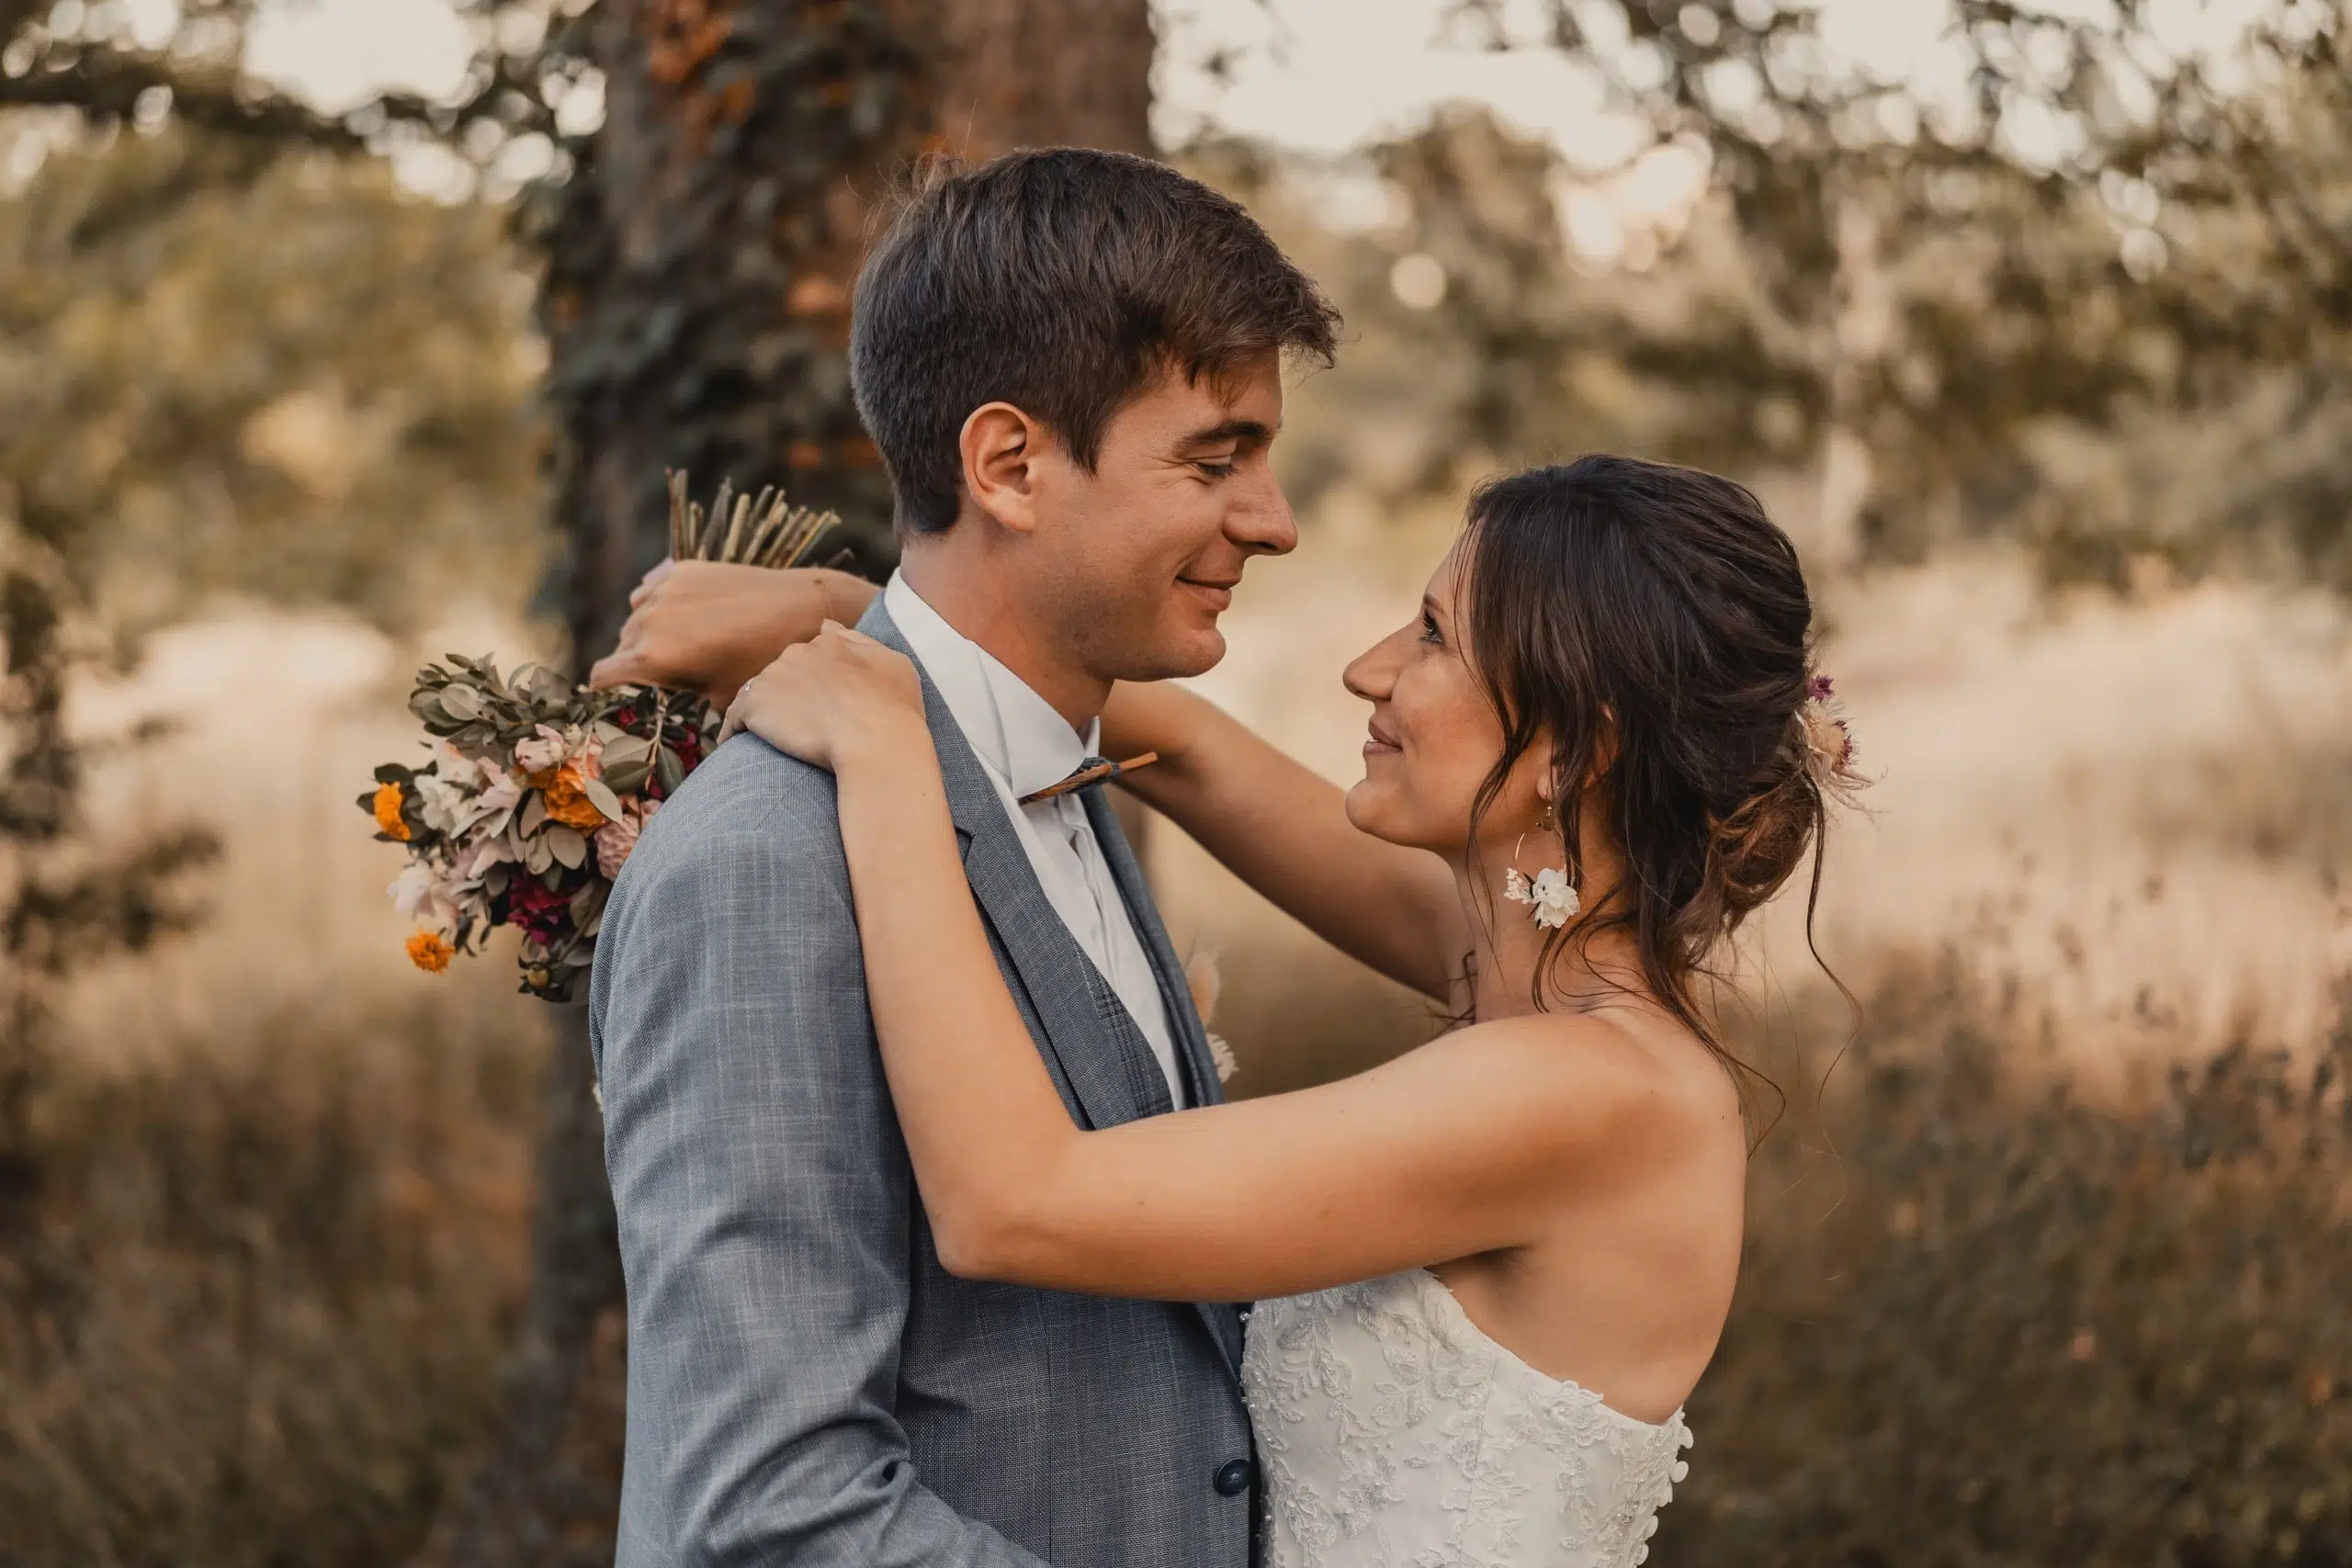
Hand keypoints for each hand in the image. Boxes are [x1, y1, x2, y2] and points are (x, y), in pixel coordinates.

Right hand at [587, 561, 879, 705]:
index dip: (606, 688)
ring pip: (635, 615)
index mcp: (652, 659)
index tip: (614, 693)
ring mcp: (663, 590)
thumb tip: (673, 707)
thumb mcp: (721, 697)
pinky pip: (652, 588)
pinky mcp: (680, 568)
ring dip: (646, 629)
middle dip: (634, 660)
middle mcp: (648, 621)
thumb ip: (684, 698)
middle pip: (622, 645)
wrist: (799, 610)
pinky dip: (659, 601)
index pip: (602, 675)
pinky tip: (683, 612)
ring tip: (678, 641)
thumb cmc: (762, 664)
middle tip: (664, 672)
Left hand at [719, 622, 928, 775]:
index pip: (811, 656)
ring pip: (760, 693)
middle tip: (798, 725)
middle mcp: (798, 652)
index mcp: (830, 643)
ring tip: (769, 738)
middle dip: (787, 694)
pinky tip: (735, 746)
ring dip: (763, 711)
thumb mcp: (893, 663)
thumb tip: (827, 625)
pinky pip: (735, 718)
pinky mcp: (754, 706)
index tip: (818, 704)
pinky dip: (735, 731)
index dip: (813, 682)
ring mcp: (773, 677)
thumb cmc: (894, 709)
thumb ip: (860, 641)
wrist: (876, 742)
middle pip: (783, 672)